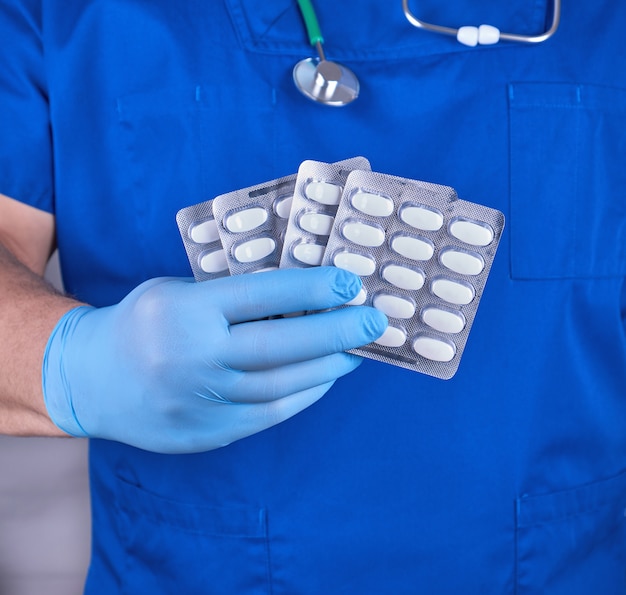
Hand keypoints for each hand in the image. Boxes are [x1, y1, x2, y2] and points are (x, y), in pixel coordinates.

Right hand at [42, 267, 386, 452]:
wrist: (91, 380)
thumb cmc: (142, 323)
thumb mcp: (177, 292)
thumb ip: (231, 295)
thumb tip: (301, 295)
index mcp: (184, 312)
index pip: (261, 295)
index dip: (311, 288)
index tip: (350, 283)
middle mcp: (194, 358)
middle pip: (280, 345)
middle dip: (336, 331)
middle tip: (375, 320)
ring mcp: (202, 401)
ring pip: (282, 384)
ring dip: (328, 365)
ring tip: (358, 348)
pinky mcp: (208, 432)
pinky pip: (270, 413)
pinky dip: (306, 393)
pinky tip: (326, 376)